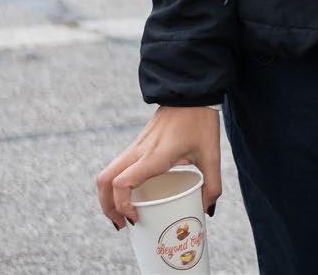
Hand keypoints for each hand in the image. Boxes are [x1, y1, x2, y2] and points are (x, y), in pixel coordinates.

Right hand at [95, 105, 221, 228]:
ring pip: (106, 174)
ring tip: (123, 214)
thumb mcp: (212, 155)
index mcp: (154, 155)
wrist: (191, 93)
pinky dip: (115, 185)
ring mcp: (134, 147)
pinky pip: (116, 167)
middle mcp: (138, 151)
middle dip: (107, 207)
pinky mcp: (136, 144)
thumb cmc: (201, 122)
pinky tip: (131, 195)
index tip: (136, 217)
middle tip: (122, 224)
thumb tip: (207, 210)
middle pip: (104, 182)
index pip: (122, 183)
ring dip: (108, 197)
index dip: (122, 205)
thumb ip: (212, 184)